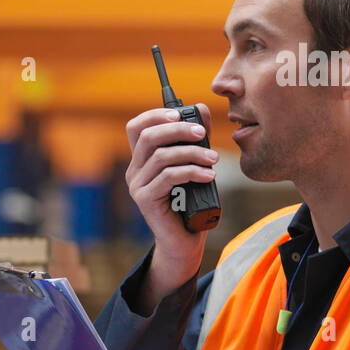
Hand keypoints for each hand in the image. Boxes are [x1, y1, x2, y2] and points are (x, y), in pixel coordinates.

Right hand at [124, 104, 216, 301]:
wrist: (186, 241)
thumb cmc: (192, 202)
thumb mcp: (196, 164)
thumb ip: (197, 139)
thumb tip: (202, 108)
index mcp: (143, 159)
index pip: (136, 127)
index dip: (155, 115)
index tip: (180, 114)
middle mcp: (135, 170)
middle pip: (148, 137)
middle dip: (178, 130)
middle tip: (203, 134)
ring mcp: (137, 185)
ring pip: (161, 157)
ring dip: (192, 154)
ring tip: (214, 160)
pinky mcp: (145, 200)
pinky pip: (167, 177)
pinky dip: (191, 172)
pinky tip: (208, 176)